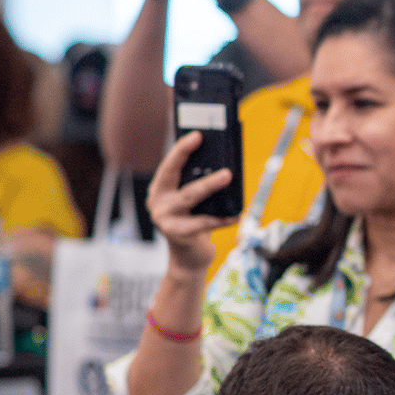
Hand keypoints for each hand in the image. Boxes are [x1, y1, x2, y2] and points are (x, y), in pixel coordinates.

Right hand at [148, 131, 237, 273]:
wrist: (189, 259)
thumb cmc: (195, 223)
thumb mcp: (194, 202)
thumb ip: (198, 185)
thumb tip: (223, 164)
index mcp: (160, 189)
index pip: (169, 165)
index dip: (182, 149)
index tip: (197, 135)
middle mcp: (158, 202)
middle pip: (175, 177)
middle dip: (191, 159)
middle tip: (215, 153)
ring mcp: (165, 219)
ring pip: (190, 197)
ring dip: (210, 185)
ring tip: (228, 176)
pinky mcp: (178, 235)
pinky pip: (204, 223)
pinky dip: (222, 218)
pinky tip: (236, 214)